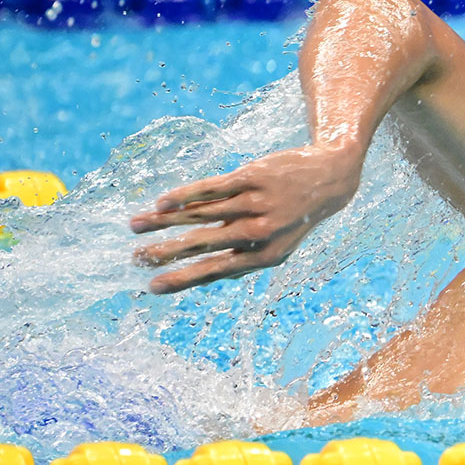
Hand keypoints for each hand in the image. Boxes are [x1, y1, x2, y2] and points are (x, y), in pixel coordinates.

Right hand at [130, 145, 361, 293]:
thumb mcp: (277, 246)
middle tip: (136, 259)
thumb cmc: (293, 218)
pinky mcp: (252, 177)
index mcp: (265, 256)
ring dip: (164, 221)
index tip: (153, 287)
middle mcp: (261, 231)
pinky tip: (162, 203)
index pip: (216, 271)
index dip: (183, 279)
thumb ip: (243, 259)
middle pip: (204, 243)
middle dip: (166, 253)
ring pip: (201, 214)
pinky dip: (185, 195)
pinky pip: (212, 188)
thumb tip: (203, 277)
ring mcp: (256, 203)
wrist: (329, 179)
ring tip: (135, 225)